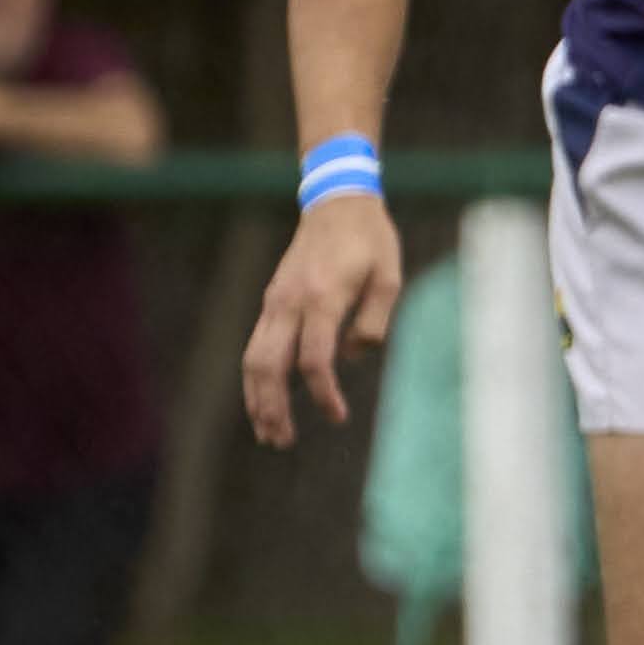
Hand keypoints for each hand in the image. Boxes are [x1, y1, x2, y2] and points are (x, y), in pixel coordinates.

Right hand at [242, 196, 406, 442]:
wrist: (338, 203)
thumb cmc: (371, 241)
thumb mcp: (390, 278)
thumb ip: (374, 321)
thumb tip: (349, 358)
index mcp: (323, 298)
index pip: (314, 359)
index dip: (324, 394)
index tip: (337, 416)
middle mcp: (291, 302)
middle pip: (269, 366)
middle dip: (273, 408)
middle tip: (282, 441)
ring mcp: (275, 301)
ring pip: (253, 358)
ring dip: (257, 399)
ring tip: (268, 432)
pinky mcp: (271, 301)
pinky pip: (255, 345)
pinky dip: (256, 377)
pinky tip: (264, 400)